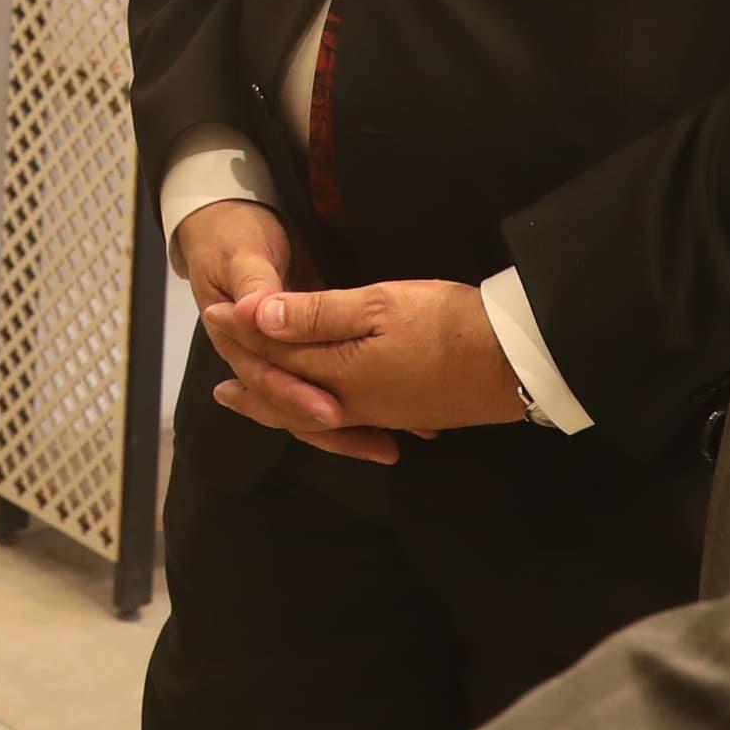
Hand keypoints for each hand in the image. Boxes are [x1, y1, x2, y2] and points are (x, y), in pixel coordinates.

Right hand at [173, 197, 399, 463]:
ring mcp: (286, 354)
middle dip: (338, 429)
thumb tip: (257, 313)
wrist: (226, 222)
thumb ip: (255, 285)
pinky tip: (397, 417)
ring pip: (315, 399)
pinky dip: (362, 400)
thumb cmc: (234, 236)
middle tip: (382, 446)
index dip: (298, 396)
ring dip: (353, 426)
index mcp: (236, 342)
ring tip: (393, 445)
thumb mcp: (243, 256)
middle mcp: (260, 358)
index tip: (334, 412)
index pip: (269, 379)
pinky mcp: (310, 344)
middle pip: (294, 405)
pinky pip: (333, 381)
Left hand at [240, 280, 530, 439]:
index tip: (212, 312)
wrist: (516, 361)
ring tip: (250, 400)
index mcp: (337, 375)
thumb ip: (316, 315)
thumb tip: (257, 316)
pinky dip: (316, 418)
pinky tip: (323, 414)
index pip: (274, 353)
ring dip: (277, 404)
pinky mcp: (403, 415)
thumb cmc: (446, 323)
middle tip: (218, 379)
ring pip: (311, 414)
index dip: (242, 331)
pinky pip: (342, 424)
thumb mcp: (377, 305)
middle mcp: (350, 404)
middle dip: (249, 379)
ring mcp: (379, 414)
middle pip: (285, 396)